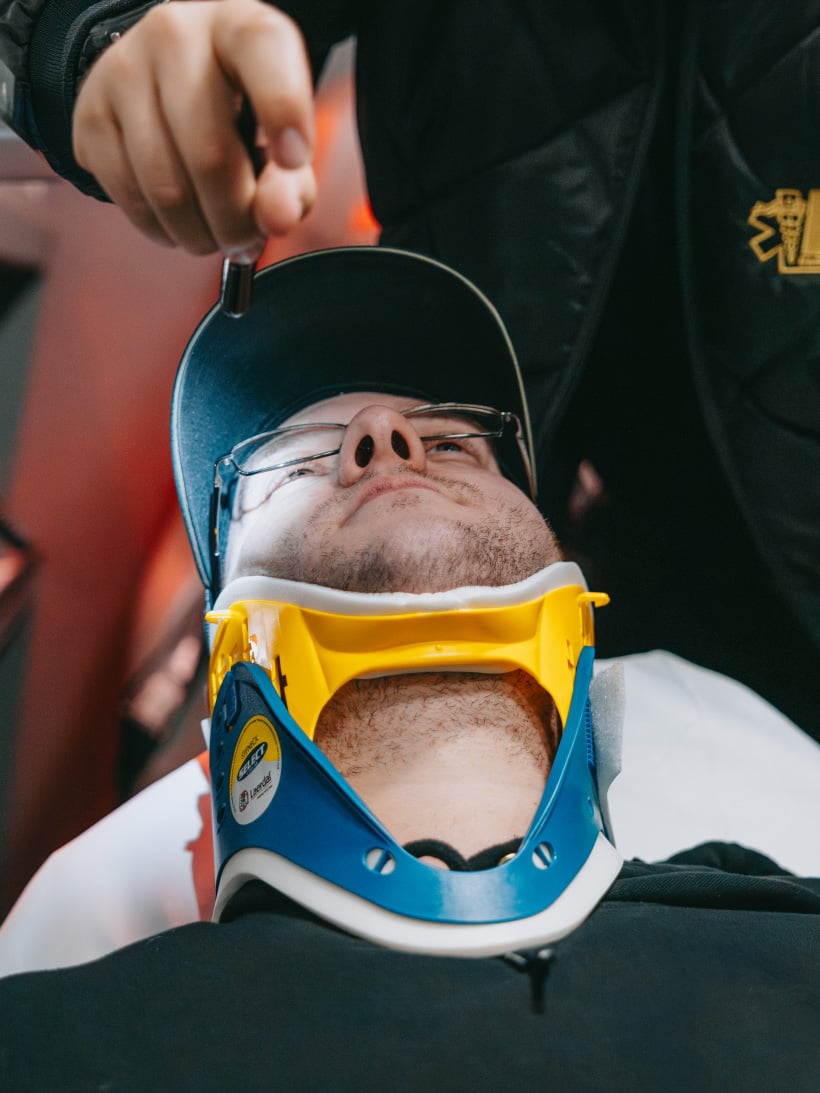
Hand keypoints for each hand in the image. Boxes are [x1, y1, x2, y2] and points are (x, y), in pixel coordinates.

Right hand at [73, 0, 316, 256]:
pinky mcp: (90, 113)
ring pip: (165, 187)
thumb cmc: (240, 114)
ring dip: (198, 234)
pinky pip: (128, 197)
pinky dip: (161, 229)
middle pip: (209, 152)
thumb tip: (276, 217)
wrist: (164, 83)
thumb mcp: (281, 137)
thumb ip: (293, 182)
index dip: (283, 108)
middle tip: (246, 238)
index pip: (263, 49)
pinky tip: (178, 223)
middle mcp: (175, 35)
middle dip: (235, 219)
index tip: (294, 159)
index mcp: (238, 27)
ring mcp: (124, 71)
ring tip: (214, 234)